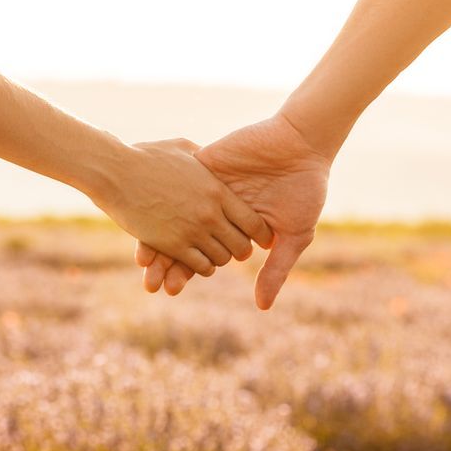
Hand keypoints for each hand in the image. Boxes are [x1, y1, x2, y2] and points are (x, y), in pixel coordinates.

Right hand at [92, 138, 272, 275]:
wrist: (115, 172)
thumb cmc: (146, 156)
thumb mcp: (184, 149)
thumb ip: (205, 159)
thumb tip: (215, 159)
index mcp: (217, 189)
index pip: (253, 222)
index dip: (258, 233)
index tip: (255, 235)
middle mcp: (210, 213)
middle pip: (242, 246)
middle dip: (239, 249)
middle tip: (232, 246)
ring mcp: (192, 231)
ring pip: (220, 259)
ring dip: (217, 259)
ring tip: (211, 252)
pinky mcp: (172, 245)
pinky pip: (199, 266)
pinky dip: (200, 266)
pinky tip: (194, 260)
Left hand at [136, 113, 330, 308]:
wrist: (304, 143)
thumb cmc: (306, 189)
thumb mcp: (294, 235)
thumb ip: (275, 269)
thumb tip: (262, 307)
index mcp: (234, 226)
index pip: (202, 252)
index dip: (185, 270)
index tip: (171, 289)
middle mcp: (215, 208)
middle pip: (181, 238)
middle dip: (166, 261)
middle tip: (152, 283)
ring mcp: (206, 185)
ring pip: (172, 215)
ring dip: (157, 239)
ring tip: (144, 263)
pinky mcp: (203, 164)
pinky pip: (174, 186)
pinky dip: (159, 205)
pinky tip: (147, 223)